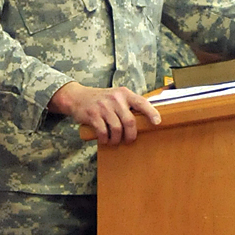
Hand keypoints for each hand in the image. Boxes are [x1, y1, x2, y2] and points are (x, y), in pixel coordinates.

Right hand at [48, 81, 162, 143]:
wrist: (77, 97)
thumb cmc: (101, 100)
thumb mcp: (116, 97)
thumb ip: (129, 105)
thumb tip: (146, 120)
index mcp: (124, 94)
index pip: (141, 102)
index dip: (151, 113)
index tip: (157, 122)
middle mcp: (115, 98)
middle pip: (129, 121)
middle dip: (131, 135)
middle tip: (129, 140)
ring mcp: (103, 106)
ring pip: (117, 129)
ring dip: (116, 139)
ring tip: (114, 141)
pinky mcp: (93, 114)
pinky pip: (103, 132)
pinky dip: (105, 139)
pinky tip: (104, 140)